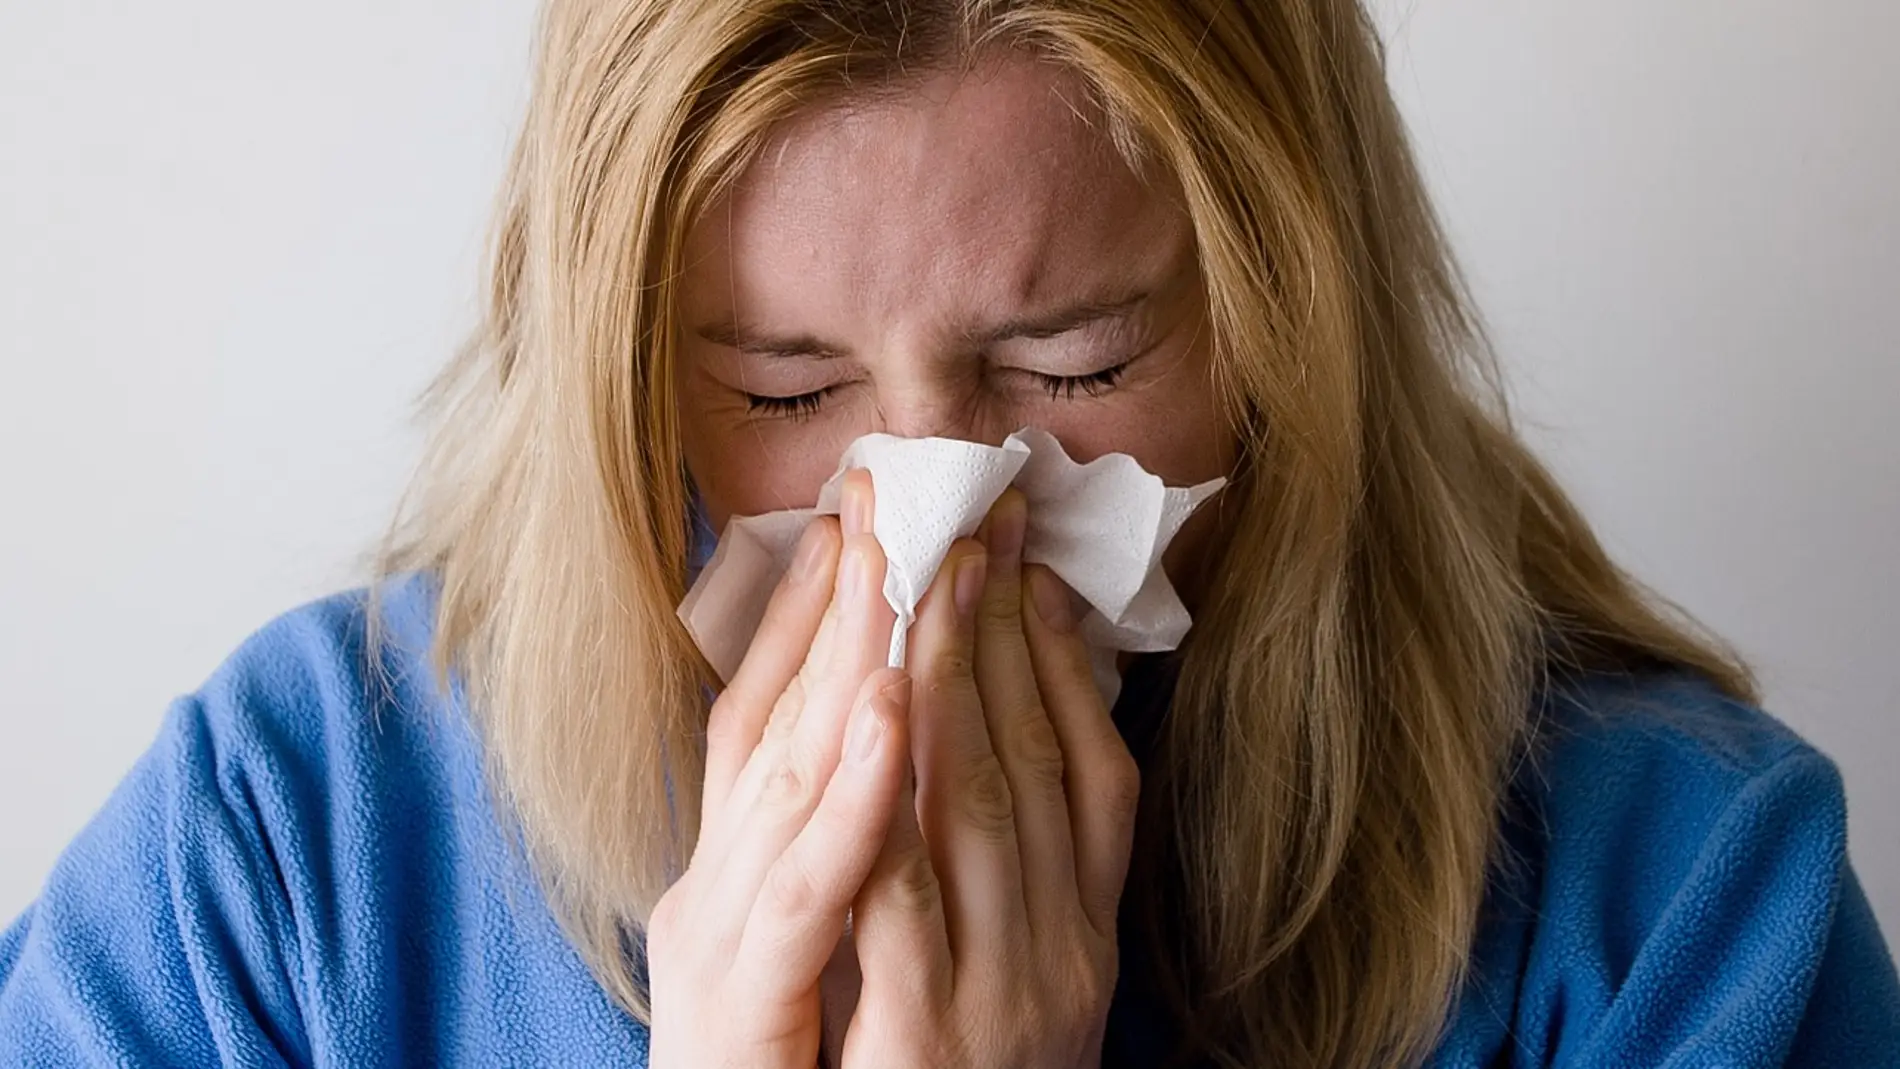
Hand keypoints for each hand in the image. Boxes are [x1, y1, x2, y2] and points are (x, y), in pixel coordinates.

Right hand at [647, 472, 907, 1068]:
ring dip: (849, 654)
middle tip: (889, 482)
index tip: (856, 512)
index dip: (805, 609)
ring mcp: (724, 946)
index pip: (763, 714)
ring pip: (791, 773)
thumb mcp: (800, 949)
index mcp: (730, 873)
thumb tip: (886, 749)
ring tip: (899, 549)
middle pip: (778, 718)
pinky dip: (854, 791)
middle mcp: (715, 893)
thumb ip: (826, 857)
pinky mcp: (741, 1006)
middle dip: (839, 596)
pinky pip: (815, 886)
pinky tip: (896, 706)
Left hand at [841, 489, 1140, 1068]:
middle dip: (995, 630)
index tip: (1022, 558)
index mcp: (1085, 940)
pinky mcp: (930, 1046)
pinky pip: (901, 901)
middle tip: (966, 513)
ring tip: (923, 564)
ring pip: (978, 806)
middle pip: (1032, 763)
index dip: (1056, 658)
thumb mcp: (1015, 985)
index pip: (1091, 774)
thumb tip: (1004, 744)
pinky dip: (887, 797)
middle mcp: (1062, 959)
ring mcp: (1003, 999)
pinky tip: (873, 706)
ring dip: (948, 678)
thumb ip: (1019, 880)